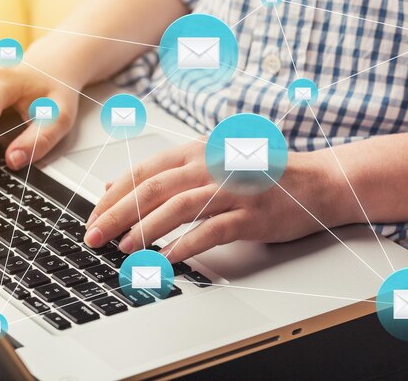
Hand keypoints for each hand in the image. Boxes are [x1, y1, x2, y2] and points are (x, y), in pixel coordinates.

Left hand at [84, 140, 351, 263]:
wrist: (314, 181)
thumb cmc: (257, 174)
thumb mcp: (208, 164)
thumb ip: (164, 174)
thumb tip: (116, 186)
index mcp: (196, 150)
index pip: (143, 171)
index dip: (113, 196)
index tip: (93, 217)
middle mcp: (211, 164)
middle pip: (153, 188)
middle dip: (117, 214)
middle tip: (95, 236)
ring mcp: (233, 188)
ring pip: (179, 207)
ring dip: (146, 228)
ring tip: (124, 248)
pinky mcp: (252, 213)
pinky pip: (212, 229)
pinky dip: (186, 243)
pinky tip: (167, 257)